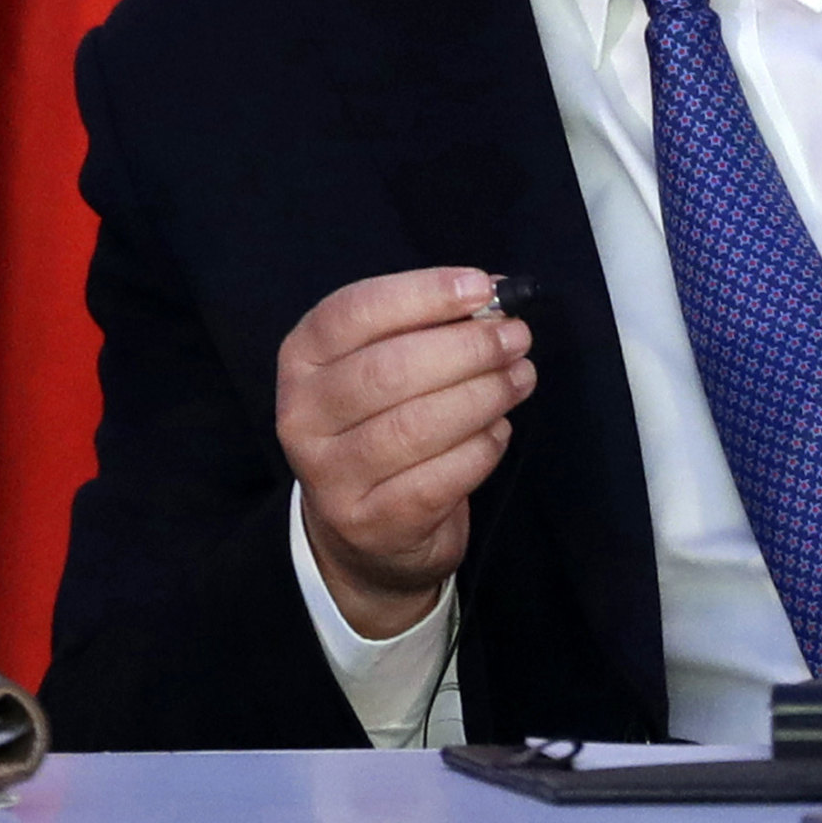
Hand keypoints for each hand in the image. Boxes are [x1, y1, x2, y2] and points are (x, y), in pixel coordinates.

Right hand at [277, 268, 532, 639]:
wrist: (360, 535)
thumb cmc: (378, 426)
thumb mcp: (378, 368)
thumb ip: (421, 329)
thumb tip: (490, 297)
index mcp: (301, 360)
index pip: (352, 312)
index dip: (421, 295)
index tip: (481, 287)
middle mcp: (302, 416)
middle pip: (388, 370)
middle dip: (466, 348)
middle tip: (516, 338)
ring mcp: (332, 476)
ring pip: (415, 426)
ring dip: (482, 396)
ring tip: (519, 378)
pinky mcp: (372, 522)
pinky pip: (438, 479)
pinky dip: (480, 449)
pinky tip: (499, 430)